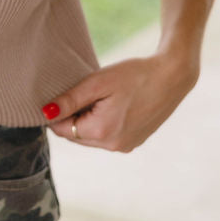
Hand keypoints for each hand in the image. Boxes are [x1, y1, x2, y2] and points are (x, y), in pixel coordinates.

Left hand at [41, 52, 198, 152]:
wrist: (173, 76)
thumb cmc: (135, 74)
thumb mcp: (98, 82)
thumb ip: (70, 100)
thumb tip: (46, 113)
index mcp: (103, 132)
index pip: (63, 130)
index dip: (57, 113)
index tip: (61, 94)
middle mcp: (114, 146)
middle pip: (76, 136)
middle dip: (73, 117)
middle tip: (82, 92)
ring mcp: (126, 146)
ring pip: (91, 138)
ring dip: (87, 121)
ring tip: (99, 96)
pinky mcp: (135, 141)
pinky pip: (107, 137)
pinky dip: (103, 124)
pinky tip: (112, 103)